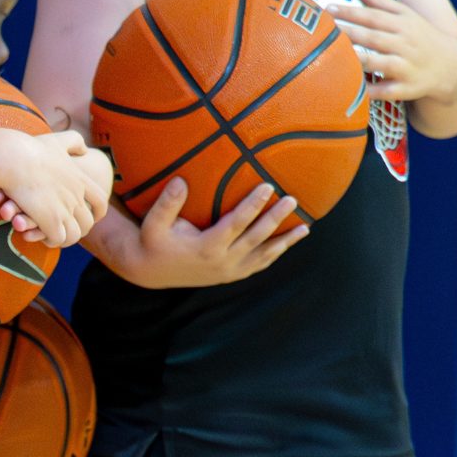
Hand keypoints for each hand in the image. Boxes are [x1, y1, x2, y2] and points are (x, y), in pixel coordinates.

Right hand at [0, 131, 111, 246]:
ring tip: (51, 237)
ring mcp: (65, 210)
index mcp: (79, 179)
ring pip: (74, 234)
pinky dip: (50, 241)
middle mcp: (76, 196)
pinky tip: (39, 235)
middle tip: (65, 231)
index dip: (97, 212)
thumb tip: (85, 150)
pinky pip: (58, 239)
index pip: (100, 201)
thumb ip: (74, 142)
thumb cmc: (30, 149)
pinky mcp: (50, 220)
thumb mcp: (58, 140)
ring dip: (63, 238)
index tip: (93, 217)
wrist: (14, 158)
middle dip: (78, 229)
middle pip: (87, 222)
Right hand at [107, 180, 306, 288]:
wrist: (151, 272)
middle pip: (256, 238)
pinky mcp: (231, 275)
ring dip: (285, 242)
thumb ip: (167, 203)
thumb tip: (180, 180)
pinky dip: (274, 254)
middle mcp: (223, 262)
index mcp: (207, 248)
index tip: (268, 186)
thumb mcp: (153, 224)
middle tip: (292, 199)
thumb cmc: (153, 242)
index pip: (236, 224)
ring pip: (263, 256)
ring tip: (305, 228)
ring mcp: (229, 271)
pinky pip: (258, 265)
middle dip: (275, 218)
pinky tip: (286, 242)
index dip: (253, 205)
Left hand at [331, 0, 456, 103]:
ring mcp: (407, 68)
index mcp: (402, 23)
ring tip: (336, 56)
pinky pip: (388, 91)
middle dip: (350, 33)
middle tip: (324, 31)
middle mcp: (405, 44)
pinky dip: (372, 91)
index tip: (327, 9)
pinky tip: (353, 89)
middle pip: (374, 38)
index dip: (350, 12)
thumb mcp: (402, 13)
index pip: (373, 15)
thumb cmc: (418, 35)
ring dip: (360, 60)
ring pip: (381, 63)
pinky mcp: (407, 89)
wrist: (452, 66)